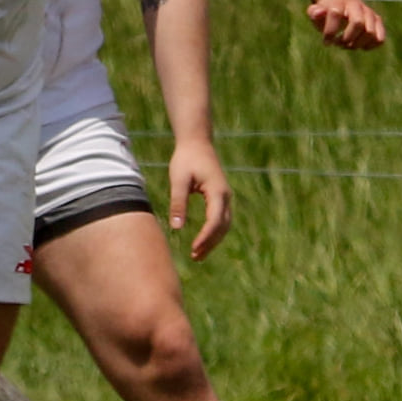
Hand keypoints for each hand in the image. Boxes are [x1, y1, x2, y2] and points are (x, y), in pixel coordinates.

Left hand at [167, 137, 232, 259]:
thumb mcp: (178, 180)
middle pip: (222, 226)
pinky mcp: (220, 197)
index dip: (206, 237)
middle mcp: (225, 196)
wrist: (196, 143)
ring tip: (198, 254)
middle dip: (210, 243)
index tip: (194, 249)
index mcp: (218, 192)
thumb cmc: (186, 160)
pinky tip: (202, 241)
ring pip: (224, 224)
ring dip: (213, 240)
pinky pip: (220, 219)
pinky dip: (214, 232)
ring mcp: (225, 197)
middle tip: (195, 257)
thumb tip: (176, 227)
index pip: (215, 221)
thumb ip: (178, 203)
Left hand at [306, 0, 384, 50]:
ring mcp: (369, 14)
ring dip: (358, 44)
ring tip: (348, 46)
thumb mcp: (316, 10)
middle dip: (347, 38)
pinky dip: (370, 46)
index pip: (336, 14)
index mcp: (339, 3)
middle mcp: (357, 7)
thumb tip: (317, 13)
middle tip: (339, 44)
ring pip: (371, 32)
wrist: (343, 0)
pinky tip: (360, 46)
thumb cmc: (327, 11)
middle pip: (358, 23)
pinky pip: (380, 38)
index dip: (330, 31)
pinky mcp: (377, 21)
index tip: (326, 42)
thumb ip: (314, 12)